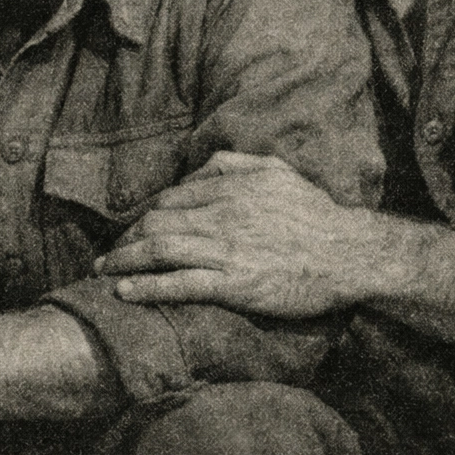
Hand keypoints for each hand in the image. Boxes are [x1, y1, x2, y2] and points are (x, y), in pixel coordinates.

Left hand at [96, 151, 378, 317]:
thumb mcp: (276, 170)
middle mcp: (224, 212)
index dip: (145, 214)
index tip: (132, 228)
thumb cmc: (314, 213)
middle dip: (127, 238)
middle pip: (158, 220)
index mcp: (232, 185)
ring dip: (125, 260)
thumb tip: (199, 167)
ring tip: (105, 269)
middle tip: (108, 252)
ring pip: (161, 249)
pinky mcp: (235, 282)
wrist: (349, 253)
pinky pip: (181, 283)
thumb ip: (235, 163)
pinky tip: (126, 292)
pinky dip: (148, 287)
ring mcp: (228, 248)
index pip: (172, 196)